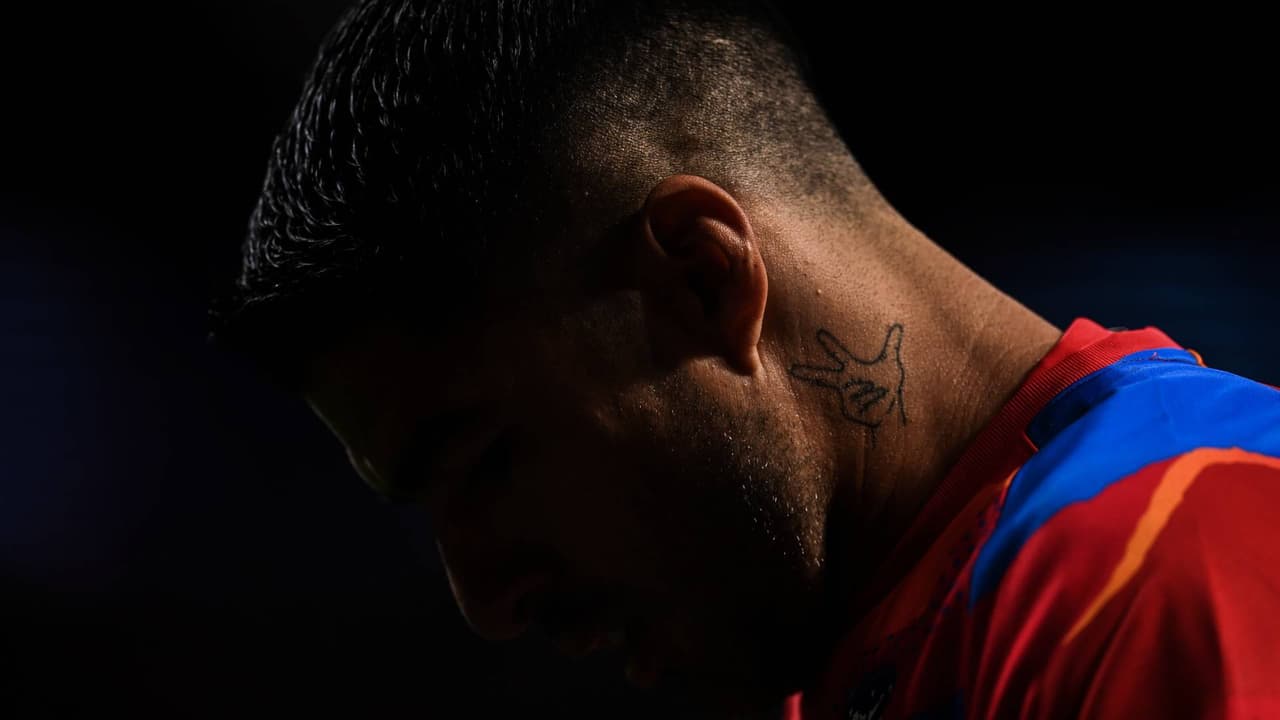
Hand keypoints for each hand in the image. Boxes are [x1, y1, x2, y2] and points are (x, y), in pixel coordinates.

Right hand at [789, 324, 905, 428]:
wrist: (892, 408)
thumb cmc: (888, 384)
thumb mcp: (891, 363)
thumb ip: (892, 345)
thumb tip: (899, 326)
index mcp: (851, 369)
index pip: (839, 354)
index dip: (830, 343)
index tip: (820, 333)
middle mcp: (845, 383)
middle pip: (823, 377)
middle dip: (807, 373)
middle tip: (793, 369)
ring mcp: (845, 398)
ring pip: (861, 388)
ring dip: (877, 390)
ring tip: (880, 393)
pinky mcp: (850, 412)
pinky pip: (863, 401)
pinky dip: (875, 401)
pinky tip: (876, 405)